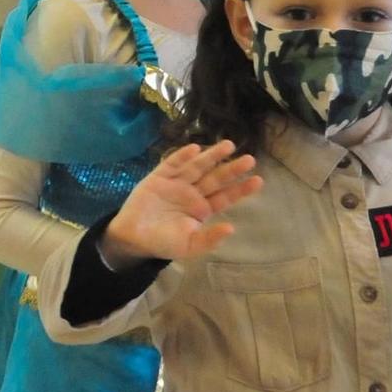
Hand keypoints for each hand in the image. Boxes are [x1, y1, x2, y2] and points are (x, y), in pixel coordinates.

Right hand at [102, 141, 263, 264]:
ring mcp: (177, 183)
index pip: (225, 196)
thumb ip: (209, 239)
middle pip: (216, 178)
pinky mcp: (159, 177)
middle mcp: (193, 193)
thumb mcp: (189, 246)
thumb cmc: (163, 242)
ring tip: (229, 145)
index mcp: (203, 209)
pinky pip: (172, 164)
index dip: (240, 189)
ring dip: (212, 156)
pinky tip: (195, 149)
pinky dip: (182, 156)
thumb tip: (231, 228)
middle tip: (250, 160)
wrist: (132, 239)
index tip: (258, 180)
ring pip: (198, 167)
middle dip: (231, 169)